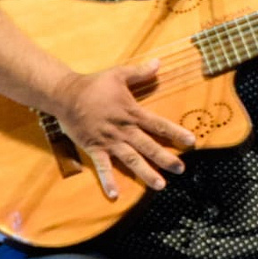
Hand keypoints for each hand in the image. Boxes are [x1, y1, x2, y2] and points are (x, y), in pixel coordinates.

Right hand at [52, 59, 195, 198]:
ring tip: (160, 186)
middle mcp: (123, 130)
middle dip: (165, 158)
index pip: (158, 124)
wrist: (65, 95)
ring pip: (131, 160)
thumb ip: (140, 71)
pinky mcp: (94, 149)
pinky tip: (115, 196)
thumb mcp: (118, 74)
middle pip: (148, 146)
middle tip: (181, 169)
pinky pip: (102, 167)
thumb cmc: (93, 84)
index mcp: (131, 113)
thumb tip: (159, 62)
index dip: (175, 133)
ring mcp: (109, 141)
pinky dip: (108, 181)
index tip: (191, 142)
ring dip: (146, 173)